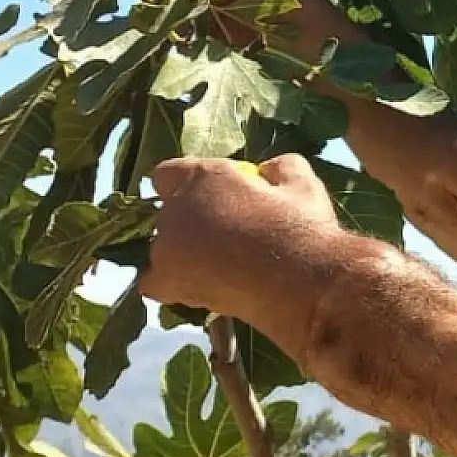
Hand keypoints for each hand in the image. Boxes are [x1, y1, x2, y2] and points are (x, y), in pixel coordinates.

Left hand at [136, 154, 355, 340]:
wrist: (299, 281)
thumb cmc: (303, 228)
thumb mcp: (302, 184)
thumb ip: (280, 169)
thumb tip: (271, 170)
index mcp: (202, 177)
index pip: (170, 173)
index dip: (189, 184)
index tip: (214, 196)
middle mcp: (175, 208)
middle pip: (168, 212)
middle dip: (191, 220)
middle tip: (226, 233)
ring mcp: (167, 247)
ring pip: (163, 246)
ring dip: (183, 252)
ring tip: (220, 266)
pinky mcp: (169, 282)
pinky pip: (153, 283)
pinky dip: (168, 283)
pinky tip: (195, 287)